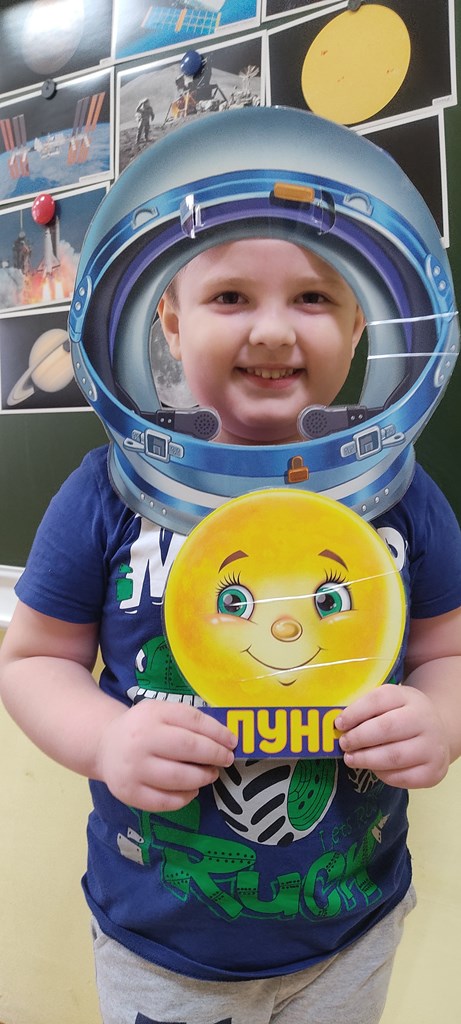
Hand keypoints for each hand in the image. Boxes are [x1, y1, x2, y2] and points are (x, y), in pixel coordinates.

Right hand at [96, 700, 236, 811]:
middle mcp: (140, 740)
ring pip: (179, 778)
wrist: (105, 745)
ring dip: (203, 777)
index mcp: (152, 714)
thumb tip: (225, 737)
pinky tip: (192, 790)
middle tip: (226, 759)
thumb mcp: (161, 712)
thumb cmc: (143, 728)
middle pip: (188, 748)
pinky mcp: (130, 793)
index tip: (232, 741)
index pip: (192, 720)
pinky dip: (186, 797)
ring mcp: (133, 768)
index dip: (217, 732)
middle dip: (214, 755)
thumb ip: (189, 720)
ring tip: (210, 774)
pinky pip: (166, 801)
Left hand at [335, 684, 449, 788]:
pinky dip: (383, 775)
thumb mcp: (390, 704)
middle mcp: (424, 720)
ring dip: (367, 759)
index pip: (379, 700)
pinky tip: (374, 769)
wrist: (438, 733)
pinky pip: (403, 777)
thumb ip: (368, 711)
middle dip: (359, 738)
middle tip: (344, 744)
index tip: (339, 724)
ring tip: (351, 759)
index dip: (356, 712)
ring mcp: (432, 747)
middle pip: (386, 728)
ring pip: (394, 756)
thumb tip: (341, 726)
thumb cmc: (403, 717)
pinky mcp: (434, 772)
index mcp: (409, 697)